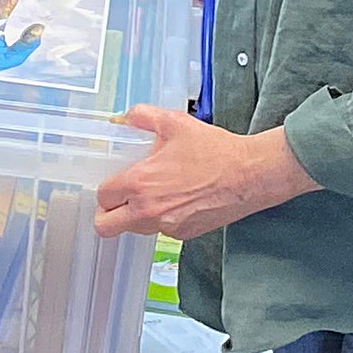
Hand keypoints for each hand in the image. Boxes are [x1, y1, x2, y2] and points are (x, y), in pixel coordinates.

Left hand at [93, 106, 314, 239]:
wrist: (249, 175)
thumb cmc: (214, 150)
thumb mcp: (175, 123)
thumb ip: (143, 117)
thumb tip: (123, 118)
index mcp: (140, 183)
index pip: (103, 197)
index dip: (106, 190)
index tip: (114, 184)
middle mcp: (148, 211)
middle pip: (106, 227)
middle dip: (107, 215)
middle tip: (119, 201)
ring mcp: (166, 227)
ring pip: (135, 230)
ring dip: (136, 217)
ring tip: (155, 195)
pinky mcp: (184, 235)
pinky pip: (162, 232)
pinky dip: (164, 220)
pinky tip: (180, 200)